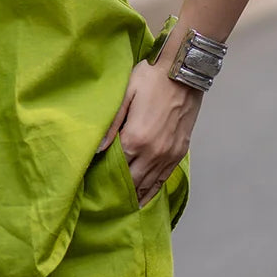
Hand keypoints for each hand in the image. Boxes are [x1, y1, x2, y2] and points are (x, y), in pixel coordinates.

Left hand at [97, 59, 202, 206]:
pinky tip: (143, 198)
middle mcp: (153, 153)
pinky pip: (163, 179)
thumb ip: (111, 124)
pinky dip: (152, 191)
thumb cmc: (150, 79)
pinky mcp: (179, 153)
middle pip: (132, 181)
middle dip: (118, 190)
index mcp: (136, 139)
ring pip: (148, 184)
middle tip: (104, 198)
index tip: (94, 184)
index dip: (104, 177)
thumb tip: (96, 149)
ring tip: (120, 205)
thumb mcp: (125, 95)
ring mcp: (168, 155)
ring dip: (135, 195)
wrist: (182, 72)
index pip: (116, 168)